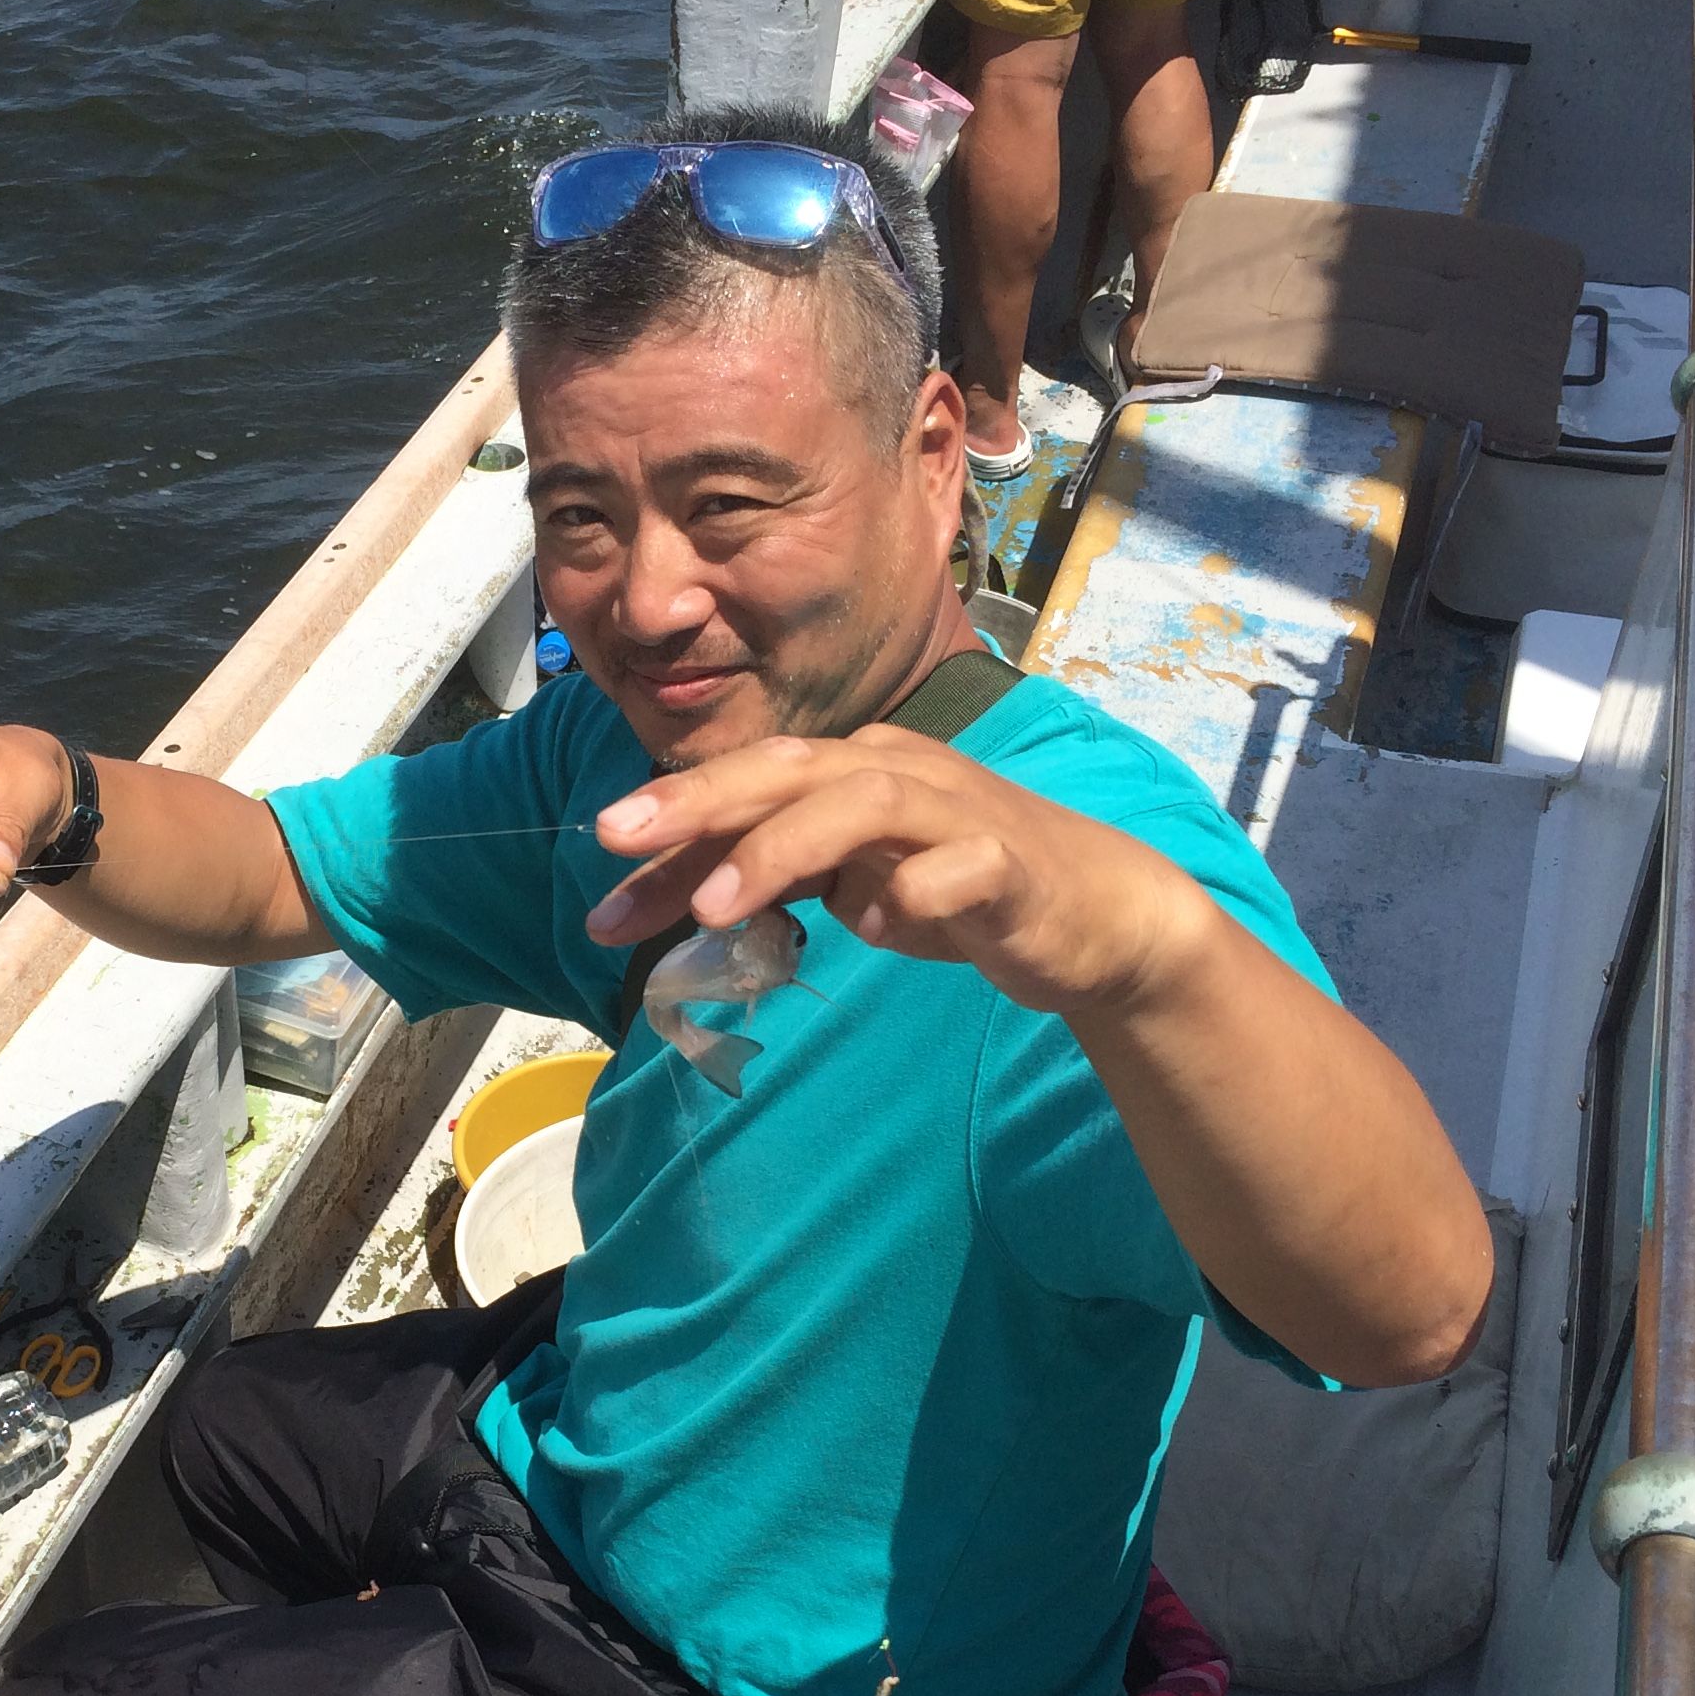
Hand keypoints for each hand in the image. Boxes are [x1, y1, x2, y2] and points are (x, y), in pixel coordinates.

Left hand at [583, 727, 1209, 1019]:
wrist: (1096, 911)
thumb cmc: (959, 886)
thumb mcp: (850, 885)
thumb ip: (777, 881)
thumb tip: (682, 898)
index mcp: (850, 771)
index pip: (746, 790)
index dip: (670, 831)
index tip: (598, 881)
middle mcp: (896, 772)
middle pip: (788, 768)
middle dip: (697, 801)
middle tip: (616, 840)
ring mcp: (957, 811)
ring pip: (862, 802)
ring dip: (782, 848)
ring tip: (716, 906)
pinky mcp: (1011, 863)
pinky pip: (959, 869)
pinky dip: (914, 892)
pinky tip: (877, 928)